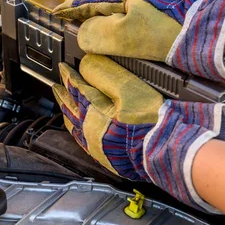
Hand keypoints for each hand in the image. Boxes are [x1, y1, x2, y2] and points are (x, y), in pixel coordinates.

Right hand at [53, 0, 224, 84]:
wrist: (219, 32)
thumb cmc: (177, 31)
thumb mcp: (130, 34)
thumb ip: (102, 33)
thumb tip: (83, 36)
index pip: (90, 2)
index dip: (72, 10)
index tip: (59, 14)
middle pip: (106, 2)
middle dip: (89, 9)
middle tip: (75, 18)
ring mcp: (156, 6)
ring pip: (123, 9)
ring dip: (108, 16)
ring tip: (97, 27)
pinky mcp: (170, 17)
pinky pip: (139, 19)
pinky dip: (126, 26)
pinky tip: (130, 37)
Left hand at [53, 54, 224, 212]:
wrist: (167, 153)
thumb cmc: (152, 123)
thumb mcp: (130, 89)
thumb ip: (106, 75)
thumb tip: (87, 65)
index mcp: (94, 112)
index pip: (77, 89)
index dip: (69, 76)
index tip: (64, 67)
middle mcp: (91, 131)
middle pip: (72, 109)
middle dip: (64, 95)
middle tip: (57, 86)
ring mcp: (98, 147)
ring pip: (75, 127)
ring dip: (68, 113)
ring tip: (64, 106)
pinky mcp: (107, 159)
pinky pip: (84, 142)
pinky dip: (78, 132)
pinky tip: (81, 132)